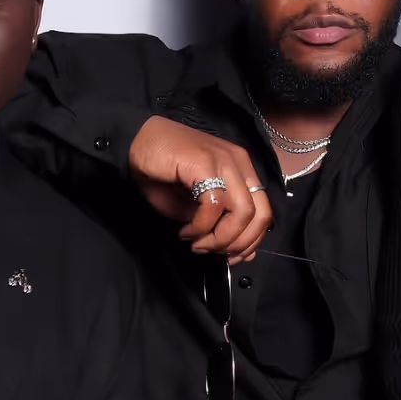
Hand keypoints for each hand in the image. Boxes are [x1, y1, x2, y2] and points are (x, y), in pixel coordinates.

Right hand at [128, 116, 270, 264]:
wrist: (136, 142)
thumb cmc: (163, 171)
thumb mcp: (195, 205)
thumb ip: (218, 223)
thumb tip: (235, 250)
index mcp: (242, 170)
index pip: (264, 211)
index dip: (251, 241)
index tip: (231, 257)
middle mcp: (238, 163)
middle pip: (258, 214)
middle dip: (236, 243)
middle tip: (209, 250)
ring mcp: (224, 160)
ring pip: (242, 211)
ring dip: (219, 238)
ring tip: (195, 242)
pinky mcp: (205, 163)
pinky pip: (214, 204)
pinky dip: (200, 226)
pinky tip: (185, 230)